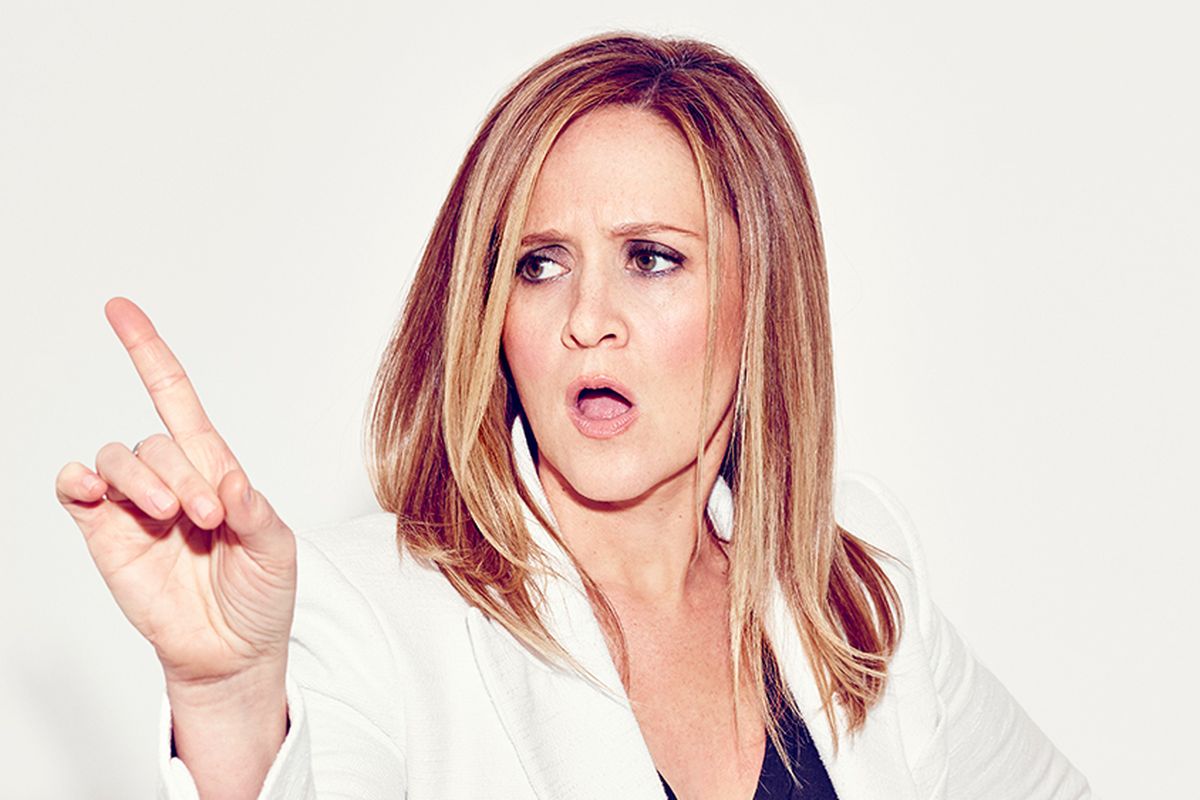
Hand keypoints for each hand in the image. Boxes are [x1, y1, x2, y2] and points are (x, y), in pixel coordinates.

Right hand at [55, 298, 296, 689]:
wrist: (233, 653)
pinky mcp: (106, 536)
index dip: (149, 355)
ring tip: (173, 519)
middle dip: (183, 474)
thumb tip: (228, 481)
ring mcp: (135, 507)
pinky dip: (79, 481)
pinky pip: (76, 492)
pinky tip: (97, 492)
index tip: (120, 309)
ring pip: (119, 458)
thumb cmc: (260, 596)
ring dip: (144, 479)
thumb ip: (256, 514)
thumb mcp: (277, 551)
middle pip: (157, 440)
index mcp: (215, 470)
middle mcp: (171, 479)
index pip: (177, 400)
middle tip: (208, 519)